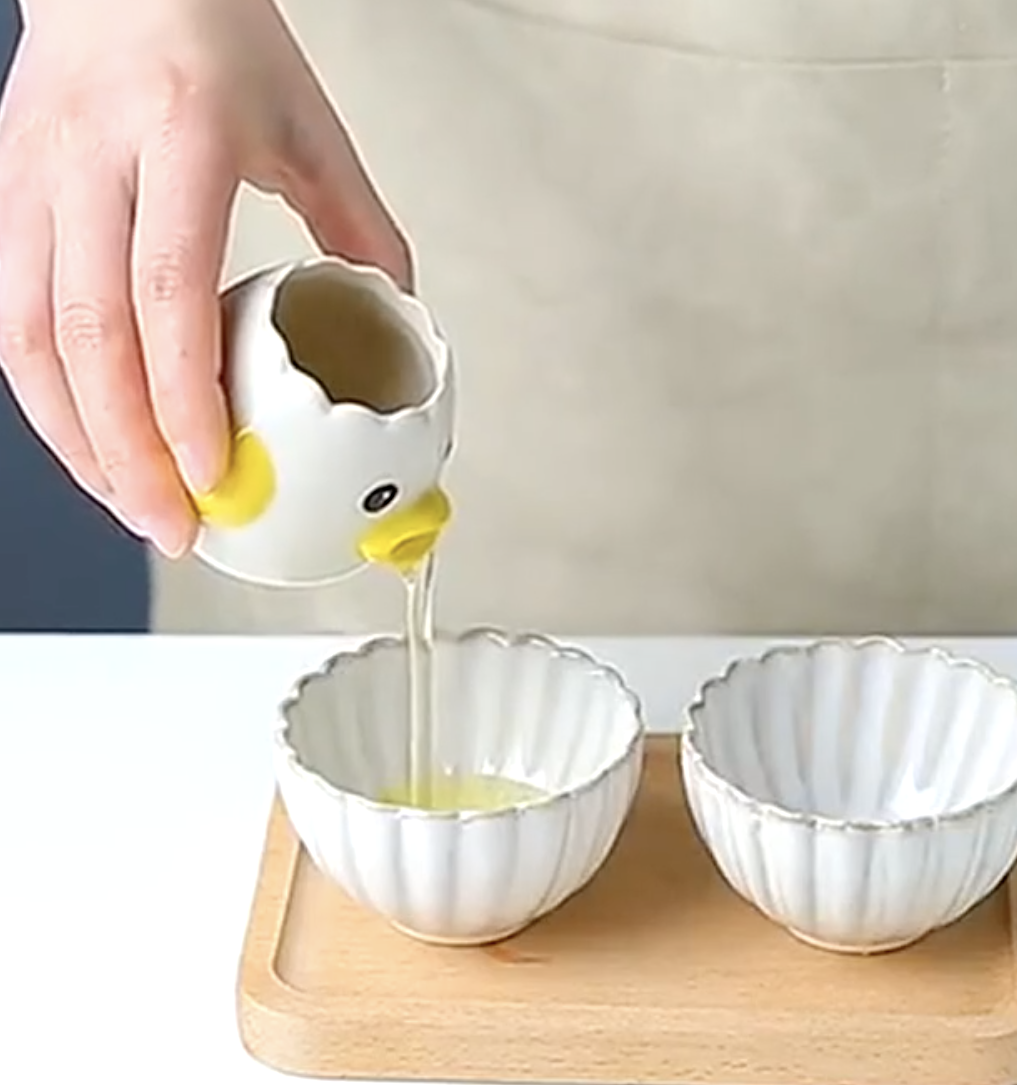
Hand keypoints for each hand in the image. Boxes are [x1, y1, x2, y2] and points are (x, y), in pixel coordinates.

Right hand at [0, 0, 411, 556]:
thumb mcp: (311, 125)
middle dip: (126, 450)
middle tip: (172, 522)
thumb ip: (361, 227)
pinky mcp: (6, 197)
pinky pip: (12, 319)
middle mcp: (88, 157)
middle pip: (86, 333)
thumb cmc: (215, 32)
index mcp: (178, 135)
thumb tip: (395, 320)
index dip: (183, 399)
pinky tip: (94, 444)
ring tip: (133, 505)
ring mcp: (31, 177)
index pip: (166, 292)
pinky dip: (53, 398)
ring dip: (79, 441)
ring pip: (29, 337)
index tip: (210, 472)